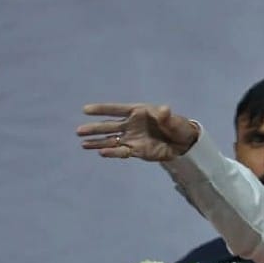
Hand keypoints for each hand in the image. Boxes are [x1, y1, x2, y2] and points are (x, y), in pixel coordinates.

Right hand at [77, 103, 199, 160]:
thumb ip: (166, 116)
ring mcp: (132, 138)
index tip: (85, 110)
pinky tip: (101, 153)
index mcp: (138, 112)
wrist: (184, 143)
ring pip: (112, 140)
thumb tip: (164, 110)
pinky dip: (112, 152)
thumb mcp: (174, 120)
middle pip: (110, 126)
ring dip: (98, 142)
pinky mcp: (136, 150)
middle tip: (79, 131)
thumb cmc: (178, 126)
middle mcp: (131, 124)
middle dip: (95, 128)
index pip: (117, 109)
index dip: (102, 109)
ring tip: (84, 144)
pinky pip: (122, 151)